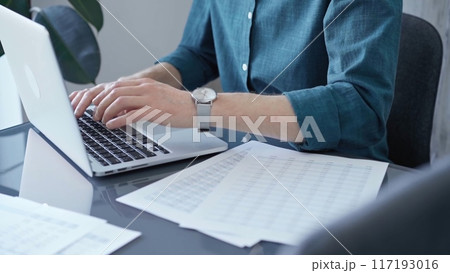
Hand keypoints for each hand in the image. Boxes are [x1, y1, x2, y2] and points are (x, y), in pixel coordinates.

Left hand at [69, 78, 194, 128]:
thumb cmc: (176, 106)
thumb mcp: (154, 98)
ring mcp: (149, 97)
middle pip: (112, 91)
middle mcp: (144, 87)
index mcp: (143, 84)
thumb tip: (118, 110)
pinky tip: (111, 125)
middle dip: (98, 104)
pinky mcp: (155, 110)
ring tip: (101, 121)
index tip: (90, 106)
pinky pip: (131, 114)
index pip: (114, 85)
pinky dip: (117, 120)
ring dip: (105, 111)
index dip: (98, 95)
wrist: (196, 108)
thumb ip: (137, 101)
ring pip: (118, 100)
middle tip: (92, 115)